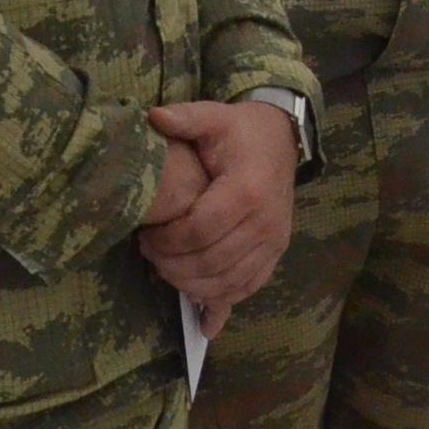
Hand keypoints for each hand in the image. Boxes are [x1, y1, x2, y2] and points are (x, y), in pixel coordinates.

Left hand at [137, 99, 297, 311]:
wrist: (282, 140)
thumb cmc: (242, 131)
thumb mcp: (214, 117)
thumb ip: (186, 117)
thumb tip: (154, 115)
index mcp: (247, 191)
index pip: (200, 231)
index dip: (168, 240)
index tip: (145, 236)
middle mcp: (265, 223)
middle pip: (211, 262)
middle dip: (172, 265)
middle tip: (149, 253)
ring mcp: (274, 242)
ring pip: (228, 282)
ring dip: (191, 285)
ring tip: (166, 270)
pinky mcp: (276, 253)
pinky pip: (248, 287)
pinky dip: (222, 300)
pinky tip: (202, 313)